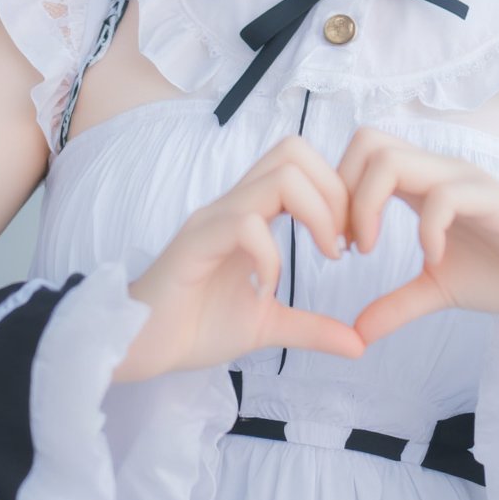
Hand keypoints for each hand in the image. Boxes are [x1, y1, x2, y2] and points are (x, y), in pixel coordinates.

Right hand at [114, 136, 364, 381]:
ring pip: (278, 177)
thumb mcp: (268, 325)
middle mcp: (232, 204)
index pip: (300, 162)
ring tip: (324, 256)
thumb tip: (360, 345)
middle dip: (335, 192)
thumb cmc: (196, 327)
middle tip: (342, 244)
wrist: (139, 348)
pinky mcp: (194, 244)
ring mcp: (213, 220)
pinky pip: (245, 225)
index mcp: (251, 212)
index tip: (348, 241)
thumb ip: (313, 328)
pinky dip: (271, 256)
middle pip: (294, 151)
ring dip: (316, 214)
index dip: (337, 191)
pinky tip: (267, 289)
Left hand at [337, 128, 498, 344]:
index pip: (363, 154)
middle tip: (348, 243)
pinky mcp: (490, 198)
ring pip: (393, 160)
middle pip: (368, 142)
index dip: (338, 194)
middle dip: (343, 192)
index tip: (340, 245)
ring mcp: (463, 180)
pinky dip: (425, 228)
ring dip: (369, 205)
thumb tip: (356, 333)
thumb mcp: (437, 291)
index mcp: (422, 185)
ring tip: (371, 250)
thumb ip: (397, 304)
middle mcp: (438, 171)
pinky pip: (443, 196)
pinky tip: (431, 259)